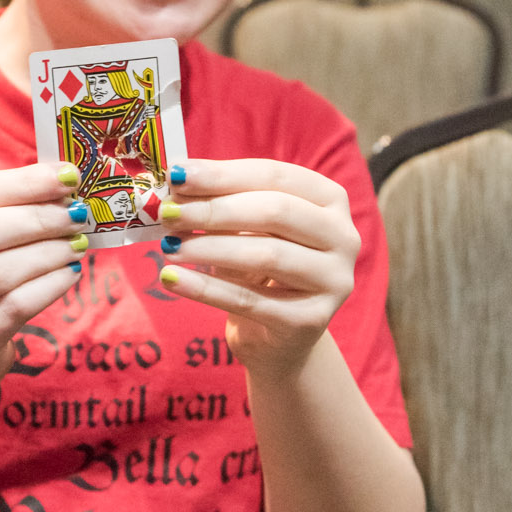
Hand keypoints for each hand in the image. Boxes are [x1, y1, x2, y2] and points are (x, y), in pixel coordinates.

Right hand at [0, 164, 85, 405]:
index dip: (20, 182)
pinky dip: (50, 286)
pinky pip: (15, 309)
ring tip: (77, 243)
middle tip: (77, 214)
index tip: (67, 175)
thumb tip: (60, 182)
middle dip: (36, 218)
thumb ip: (1, 211)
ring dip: (47, 253)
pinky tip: (70, 273)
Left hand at [156, 159, 358, 378]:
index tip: (176, 175)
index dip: (223, 174)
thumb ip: (220, 203)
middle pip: (275, 212)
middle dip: (215, 210)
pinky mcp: (311, 321)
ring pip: (266, 255)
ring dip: (209, 247)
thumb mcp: (245, 230)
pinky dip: (205, 288)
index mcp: (330, 201)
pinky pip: (250, 300)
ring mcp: (333, 281)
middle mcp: (343, 237)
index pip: (274, 176)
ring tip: (167, 246)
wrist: (277, 336)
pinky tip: (172, 278)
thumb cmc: (259, 269)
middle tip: (168, 214)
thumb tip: (176, 185)